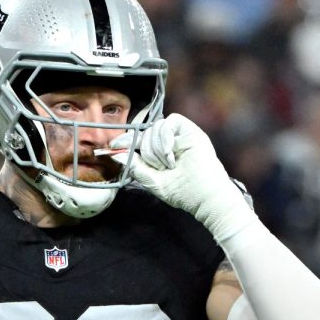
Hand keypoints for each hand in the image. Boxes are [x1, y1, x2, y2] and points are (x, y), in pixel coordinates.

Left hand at [111, 113, 256, 241]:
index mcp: (160, 153)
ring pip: (156, 127)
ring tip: (170, 165)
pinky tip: (171, 155)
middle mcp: (170, 141)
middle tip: (161, 168)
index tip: (114, 145)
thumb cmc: (183, 193)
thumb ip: (136, 167)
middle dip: (147, 152)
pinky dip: (166, 138)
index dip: (126, 140)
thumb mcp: (153, 181)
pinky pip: (171, 122)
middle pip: (146, 133)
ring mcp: (181, 135)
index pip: (139, 139)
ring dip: (158, 148)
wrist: (205, 197)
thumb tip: (117, 155)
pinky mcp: (191, 131)